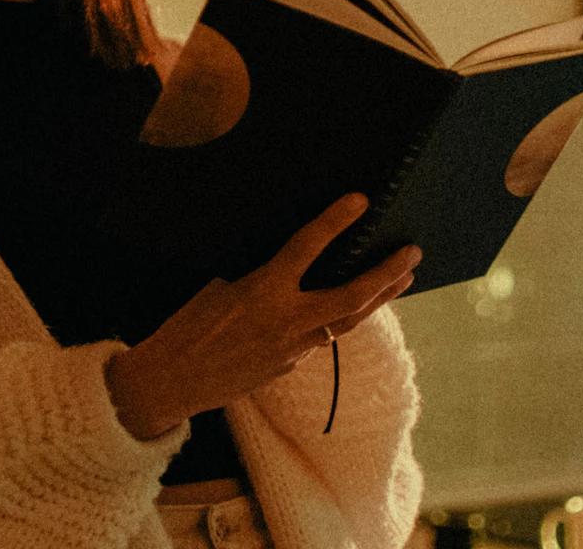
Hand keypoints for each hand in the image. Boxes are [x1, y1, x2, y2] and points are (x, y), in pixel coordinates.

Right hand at [105, 193, 419, 439]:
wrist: (171, 381)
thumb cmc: (187, 326)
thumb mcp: (220, 285)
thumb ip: (260, 274)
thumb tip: (290, 260)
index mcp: (261, 290)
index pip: (308, 247)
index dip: (335, 221)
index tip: (360, 201)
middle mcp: (285, 321)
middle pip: (352, 297)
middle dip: (386, 273)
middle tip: (412, 252)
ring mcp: (292, 349)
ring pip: (348, 322)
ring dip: (379, 298)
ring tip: (404, 278)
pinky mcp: (289, 366)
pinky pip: (321, 338)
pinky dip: (339, 319)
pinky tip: (350, 308)